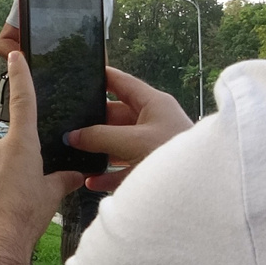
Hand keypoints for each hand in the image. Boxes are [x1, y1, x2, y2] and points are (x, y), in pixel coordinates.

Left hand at [0, 51, 82, 252]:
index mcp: (21, 146)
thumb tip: (76, 175)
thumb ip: (63, 180)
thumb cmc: (24, 219)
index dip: (21, 76)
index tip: (14, 55)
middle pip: (9, 150)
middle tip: (23, 193)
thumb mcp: (51, 197)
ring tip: (6, 206)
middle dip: (16, 166)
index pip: (23, 102)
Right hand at [66, 66, 192, 192]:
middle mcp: (152, 121)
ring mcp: (150, 145)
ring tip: (73, 153)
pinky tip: (90, 180)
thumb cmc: (172, 155)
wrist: (199, 191)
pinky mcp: (149, 168)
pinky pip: (122, 168)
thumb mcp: (132, 141)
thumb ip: (99, 136)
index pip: (123, 83)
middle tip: (66, 125)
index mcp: (154, 104)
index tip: (79, 74)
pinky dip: (106, 174)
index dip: (102, 77)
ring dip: (97, 151)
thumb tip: (71, 136)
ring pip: (116, 144)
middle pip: (115, 116)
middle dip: (92, 122)